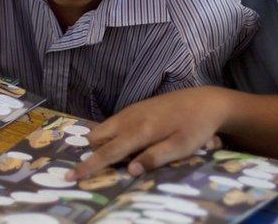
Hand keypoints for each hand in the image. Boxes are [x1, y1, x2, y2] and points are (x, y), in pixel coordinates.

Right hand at [69, 86, 231, 179]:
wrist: (206, 100)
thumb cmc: (195, 127)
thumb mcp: (181, 147)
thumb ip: (155, 158)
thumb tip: (131, 170)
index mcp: (140, 130)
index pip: (108, 151)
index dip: (89, 166)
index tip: (71, 176)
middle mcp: (130, 118)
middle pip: (97, 136)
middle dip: (96, 152)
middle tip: (114, 164)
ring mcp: (132, 110)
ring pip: (104, 128)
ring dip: (106, 143)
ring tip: (127, 154)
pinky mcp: (138, 106)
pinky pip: (114, 122)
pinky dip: (114, 134)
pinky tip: (133, 141)